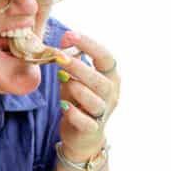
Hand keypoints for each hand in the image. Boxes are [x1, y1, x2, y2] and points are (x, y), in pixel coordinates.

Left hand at [57, 30, 119, 162]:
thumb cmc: (79, 101)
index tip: (69, 35)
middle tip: (59, 57)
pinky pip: (85, 121)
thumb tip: (64, 40)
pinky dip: (73, 113)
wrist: (82, 136)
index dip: (89, 45)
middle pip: (100, 80)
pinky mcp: (93, 129)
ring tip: (62, 80)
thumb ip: (72, 63)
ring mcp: (103, 113)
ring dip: (76, 88)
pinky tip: (63, 105)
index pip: (106, 58)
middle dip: (79, 67)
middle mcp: (111, 94)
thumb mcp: (75, 79)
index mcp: (110, 77)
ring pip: (94, 100)